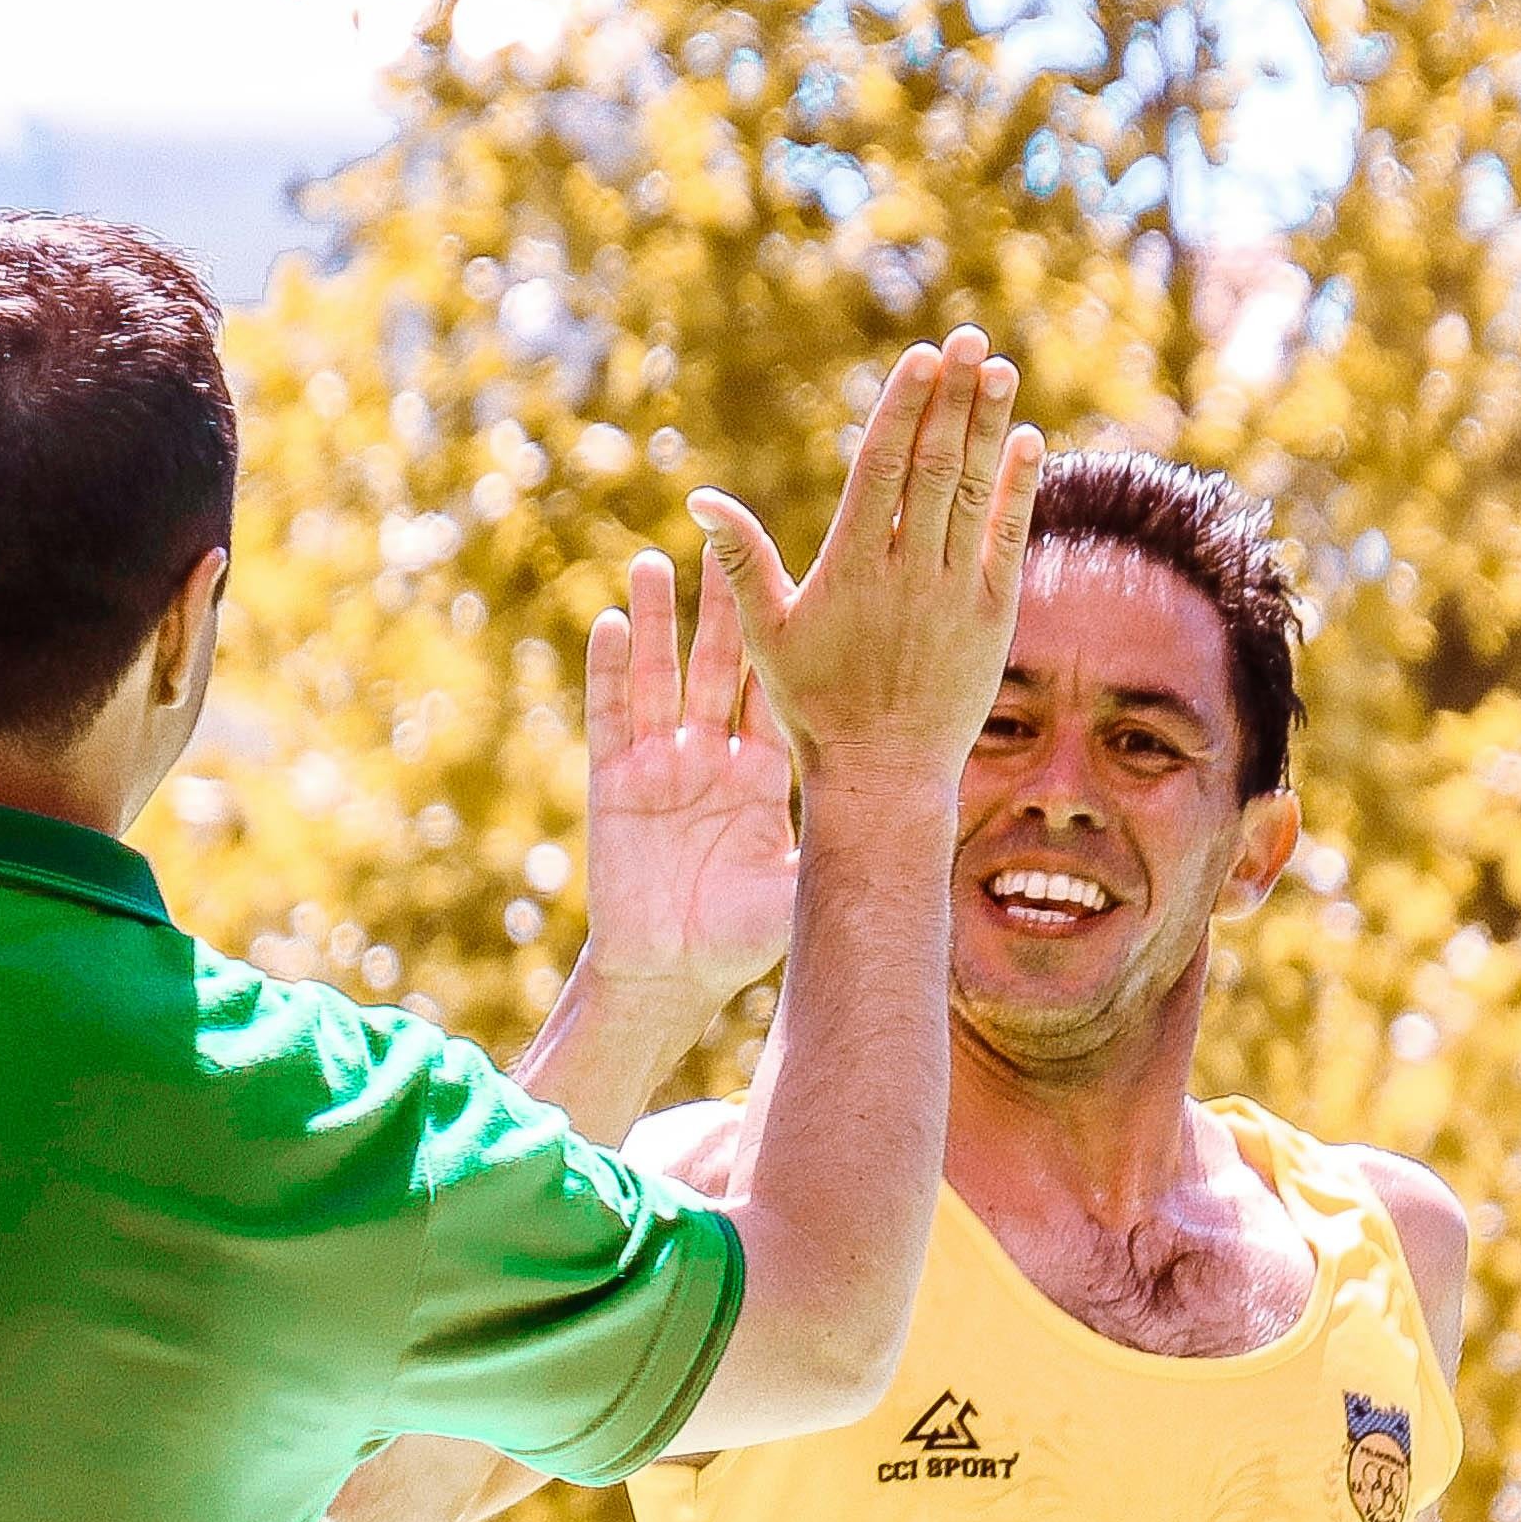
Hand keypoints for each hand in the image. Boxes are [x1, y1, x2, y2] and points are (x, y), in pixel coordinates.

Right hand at [580, 546, 798, 1006]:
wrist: (671, 975)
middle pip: (717, 667)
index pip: (772, 690)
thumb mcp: (799, 883)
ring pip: (659, 677)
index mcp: (761, 774)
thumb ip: (837, 842)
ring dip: (657, 621)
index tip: (798, 581)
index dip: (783, 639)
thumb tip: (912, 820)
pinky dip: (608, 669)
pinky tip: (610, 622)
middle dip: (720, 608)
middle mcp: (711, 757)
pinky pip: (610, 715)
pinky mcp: (614, 783)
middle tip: (726, 546)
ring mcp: (660, 766)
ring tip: (658, 562)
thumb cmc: (740, 940)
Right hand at [691, 328, 1041, 798]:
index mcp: (850, 568)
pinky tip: (1028, 440)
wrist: (884, 773)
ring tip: (1000, 368)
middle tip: (970, 339)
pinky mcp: (994, 616)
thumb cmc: (814, 703)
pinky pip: (1010, 538)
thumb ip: (740, 560)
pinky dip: (1020, 488)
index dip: (906, 407)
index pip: (883, 468)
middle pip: (935, 466)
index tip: (924, 356)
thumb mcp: (766, 632)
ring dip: (990, 427)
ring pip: (975, 492)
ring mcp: (955, 592)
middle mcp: (908, 572)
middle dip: (954, 398)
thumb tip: (701, 498)